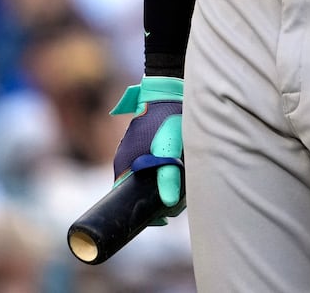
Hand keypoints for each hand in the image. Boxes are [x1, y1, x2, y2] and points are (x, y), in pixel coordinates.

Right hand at [109, 76, 184, 221]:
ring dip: (166, 187)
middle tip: (180, 203)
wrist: (168, 91)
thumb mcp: (168, 150)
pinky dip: (167, 173)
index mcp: (124, 167)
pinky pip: (154, 168)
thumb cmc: (166, 120)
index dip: (143, 213)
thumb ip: (169, 176)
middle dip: (159, 201)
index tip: (162, 218)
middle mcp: (126, 163)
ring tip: (186, 187)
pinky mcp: (145, 147)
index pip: (124, 202)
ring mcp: (135, 154)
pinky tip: (184, 171)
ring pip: (149, 181)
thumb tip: (170, 204)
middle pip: (139, 193)